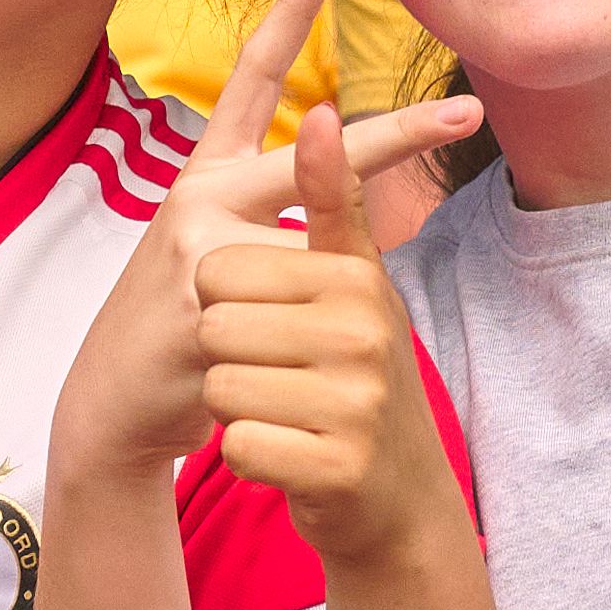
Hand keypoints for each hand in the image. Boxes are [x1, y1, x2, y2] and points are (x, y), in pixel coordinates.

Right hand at [54, 0, 474, 493]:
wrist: (114, 408)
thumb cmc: (179, 329)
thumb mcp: (217, 256)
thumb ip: (264, 216)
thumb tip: (333, 181)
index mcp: (206, 175)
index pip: (252, 78)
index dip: (285, 14)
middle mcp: (199, 193)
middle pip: (319, 154)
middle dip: (399, 135)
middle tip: (466, 109)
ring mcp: (198, 242)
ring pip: (316, 257)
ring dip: (318, 315)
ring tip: (264, 353)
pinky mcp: (203, 300)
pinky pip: (294, 316)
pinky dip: (295, 353)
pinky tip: (232, 380)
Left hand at [179, 102, 475, 570]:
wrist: (395, 498)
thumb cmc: (353, 379)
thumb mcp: (352, 285)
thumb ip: (330, 200)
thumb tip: (318, 112)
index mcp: (358, 275)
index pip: (226, 267)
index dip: (226, 299)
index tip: (282, 317)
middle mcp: (365, 329)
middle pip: (215, 325)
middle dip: (228, 355)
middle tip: (282, 375)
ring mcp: (356, 399)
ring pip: (221, 385)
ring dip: (238, 407)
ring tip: (289, 412)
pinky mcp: (337, 465)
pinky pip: (237, 445)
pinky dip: (250, 457)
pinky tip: (291, 457)